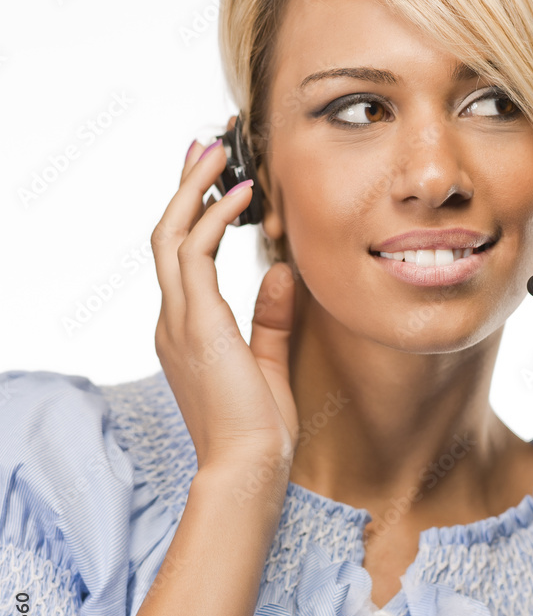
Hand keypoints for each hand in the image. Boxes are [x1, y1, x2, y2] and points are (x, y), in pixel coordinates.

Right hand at [150, 116, 298, 473]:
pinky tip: (241, 195)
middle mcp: (174, 320)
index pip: (182, 259)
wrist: (247, 468)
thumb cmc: (258, 428)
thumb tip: (281, 273)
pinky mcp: (196, 323)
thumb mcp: (267, 363)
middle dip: (185, 188)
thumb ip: (271, 318)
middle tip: (207, 147)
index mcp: (187, 331)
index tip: (215, 182)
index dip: (194, 215)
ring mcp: (178, 321)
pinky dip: (214, 220)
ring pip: (172, 236)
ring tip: (221, 153)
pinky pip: (195, 255)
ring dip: (195, 190)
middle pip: (167, 236)